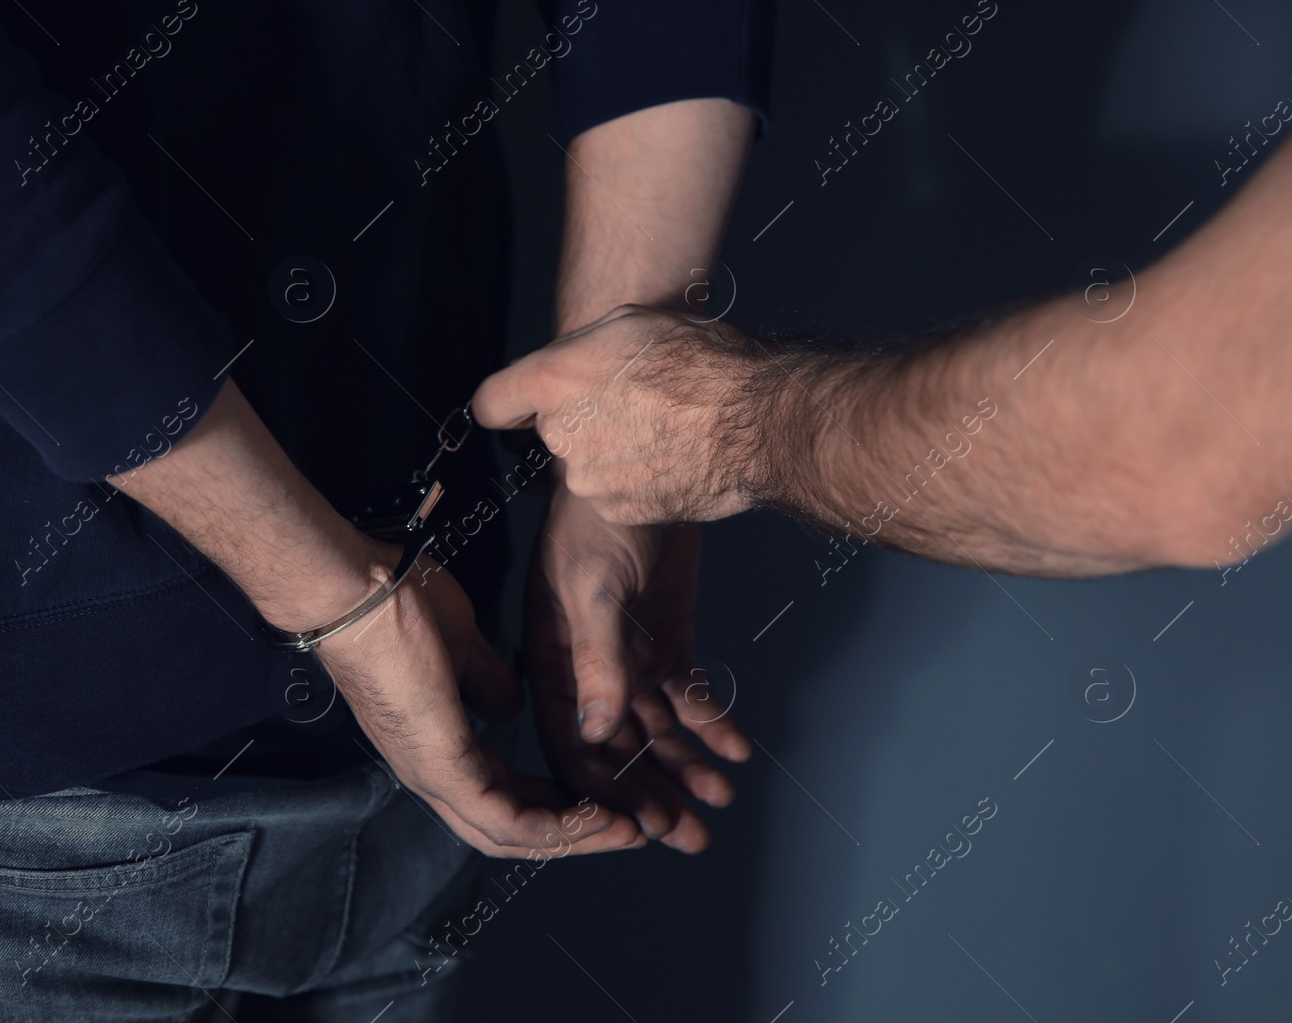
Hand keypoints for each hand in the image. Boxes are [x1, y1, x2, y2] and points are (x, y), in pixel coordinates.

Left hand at [107, 380, 642, 858]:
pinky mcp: (439, 763)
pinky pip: (501, 816)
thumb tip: (509, 704)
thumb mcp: (461, 646)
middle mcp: (429, 770)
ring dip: (571, 837)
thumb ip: (486, 680)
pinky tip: (592, 816)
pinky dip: (550, 824)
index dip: (552, 806)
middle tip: (626, 830)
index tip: (600, 800)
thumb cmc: (397, 604)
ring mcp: (430, 771)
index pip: (499, 796)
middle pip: (507, 829)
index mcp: (434, 742)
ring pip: (507, 833)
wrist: (357, 590)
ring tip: (624, 831)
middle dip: (572, 834)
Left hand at [472, 306, 765, 526]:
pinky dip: (636, 483)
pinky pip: (614, 495)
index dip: (508, 404)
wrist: (755, 423)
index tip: (520, 408)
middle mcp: (560, 433)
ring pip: (585, 465)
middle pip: (551, 432)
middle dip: (582, 419)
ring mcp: (586, 480)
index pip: (492, 403)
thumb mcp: (632, 324)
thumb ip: (581, 352)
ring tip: (663, 432)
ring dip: (612, 453)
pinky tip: (672, 460)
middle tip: (633, 404)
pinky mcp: (616, 511)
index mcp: (554, 380)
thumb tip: (568, 368)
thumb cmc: (703, 364)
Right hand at [521, 485, 749, 852]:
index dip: (606, 788)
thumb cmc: (598, 516)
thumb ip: (595, 662)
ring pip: (657, 727)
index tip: (643, 828)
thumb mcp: (592, 590)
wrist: (652, 458)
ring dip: (688, 763)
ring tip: (722, 798)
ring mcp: (629, 652)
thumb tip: (594, 733)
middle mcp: (588, 665)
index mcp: (554, 659)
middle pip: (620, 745)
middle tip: (693, 834)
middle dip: (655, 792)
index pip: (572, 741)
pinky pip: (688, 693)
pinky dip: (712, 722)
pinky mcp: (666, 636)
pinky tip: (737, 748)